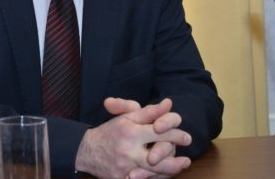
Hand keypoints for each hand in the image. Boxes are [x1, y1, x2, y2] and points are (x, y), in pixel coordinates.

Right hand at [74, 98, 191, 178]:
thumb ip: (149, 111)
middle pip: (158, 158)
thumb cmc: (110, 131)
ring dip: (169, 171)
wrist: (87, 151)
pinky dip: (154, 178)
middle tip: (187, 160)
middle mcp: (129, 151)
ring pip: (152, 173)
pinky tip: (164, 175)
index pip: (159, 133)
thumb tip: (168, 104)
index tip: (187, 138)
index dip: (176, 135)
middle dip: (175, 160)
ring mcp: (125, 168)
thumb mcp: (127, 117)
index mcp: (131, 132)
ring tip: (181, 167)